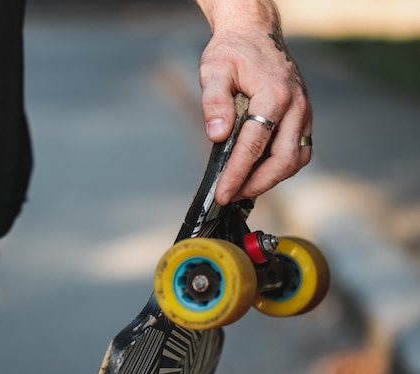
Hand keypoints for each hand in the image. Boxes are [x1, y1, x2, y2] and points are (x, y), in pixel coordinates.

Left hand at [197, 0, 312, 205]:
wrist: (255, 33)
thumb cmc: (233, 51)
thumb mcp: (214, 69)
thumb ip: (214, 102)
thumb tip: (217, 136)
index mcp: (274, 95)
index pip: (254, 146)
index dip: (237, 174)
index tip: (222, 194)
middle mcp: (296, 106)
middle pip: (284, 160)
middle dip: (257, 184)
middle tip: (231, 196)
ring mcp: (304, 112)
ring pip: (296, 160)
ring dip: (271, 179)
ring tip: (242, 188)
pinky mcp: (303, 117)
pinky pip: (299, 151)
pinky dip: (280, 167)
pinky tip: (258, 172)